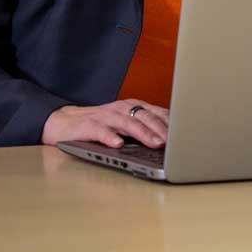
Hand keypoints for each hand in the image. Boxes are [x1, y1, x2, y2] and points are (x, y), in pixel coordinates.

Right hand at [41, 98, 168, 148]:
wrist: (66, 122)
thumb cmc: (101, 124)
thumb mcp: (125, 122)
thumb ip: (145, 126)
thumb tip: (172, 138)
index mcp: (132, 107)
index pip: (156, 112)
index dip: (171, 123)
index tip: (185, 133)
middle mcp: (121, 109)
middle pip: (145, 117)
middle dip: (161, 129)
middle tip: (174, 142)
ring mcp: (105, 116)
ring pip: (127, 123)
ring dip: (143, 133)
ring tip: (154, 143)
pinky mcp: (89, 126)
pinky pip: (101, 131)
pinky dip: (110, 137)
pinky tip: (118, 144)